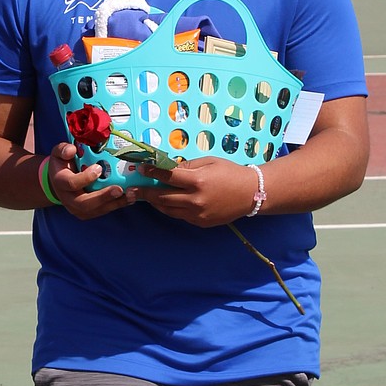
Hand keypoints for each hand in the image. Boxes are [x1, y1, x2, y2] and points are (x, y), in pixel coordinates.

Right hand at [42, 141, 140, 218]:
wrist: (58, 182)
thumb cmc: (62, 164)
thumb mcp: (59, 153)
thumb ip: (63, 150)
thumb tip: (72, 150)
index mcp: (60, 182)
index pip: (71, 183)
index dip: (85, 178)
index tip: (99, 168)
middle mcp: (68, 198)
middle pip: (84, 203)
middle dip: (103, 197)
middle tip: (119, 189)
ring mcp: (76, 208)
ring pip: (96, 210)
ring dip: (114, 204)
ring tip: (130, 196)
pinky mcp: (87, 213)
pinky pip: (102, 211)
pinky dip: (116, 205)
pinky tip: (129, 198)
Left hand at [134, 157, 257, 227]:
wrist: (252, 193)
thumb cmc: (230, 173)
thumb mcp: (209, 162)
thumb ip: (187, 166)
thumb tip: (167, 168)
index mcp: (197, 181)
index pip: (167, 177)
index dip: (151, 172)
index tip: (140, 169)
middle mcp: (195, 200)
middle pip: (162, 198)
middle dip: (145, 193)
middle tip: (133, 190)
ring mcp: (198, 214)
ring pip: (168, 210)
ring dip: (155, 203)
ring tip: (146, 197)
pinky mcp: (201, 223)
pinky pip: (180, 216)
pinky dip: (171, 209)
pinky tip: (166, 202)